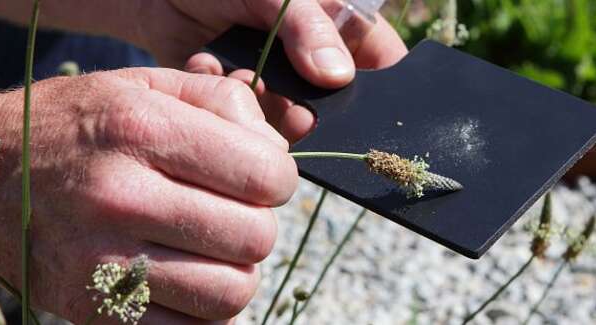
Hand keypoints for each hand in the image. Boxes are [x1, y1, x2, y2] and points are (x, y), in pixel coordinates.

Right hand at [0, 68, 295, 323]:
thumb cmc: (77, 126)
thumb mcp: (146, 86)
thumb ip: (224, 103)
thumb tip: (279, 153)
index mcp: (141, 132)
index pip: (266, 177)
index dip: (278, 179)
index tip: (259, 177)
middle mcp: (120, 198)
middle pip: (255, 238)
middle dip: (257, 224)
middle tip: (231, 211)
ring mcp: (102, 263)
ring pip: (231, 293)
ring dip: (235, 271)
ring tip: (208, 246)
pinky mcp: (93, 310)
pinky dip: (201, 308)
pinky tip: (184, 275)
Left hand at [147, 0, 408, 141]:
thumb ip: (306, 27)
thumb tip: (338, 77)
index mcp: (339, 24)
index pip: (382, 62)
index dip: (385, 92)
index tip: (371, 114)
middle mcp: (315, 58)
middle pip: (342, 102)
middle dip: (319, 111)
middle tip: (298, 114)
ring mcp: (281, 81)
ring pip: (296, 117)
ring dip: (270, 108)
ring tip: (245, 80)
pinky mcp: (245, 100)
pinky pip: (254, 119)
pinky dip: (234, 104)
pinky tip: (211, 66)